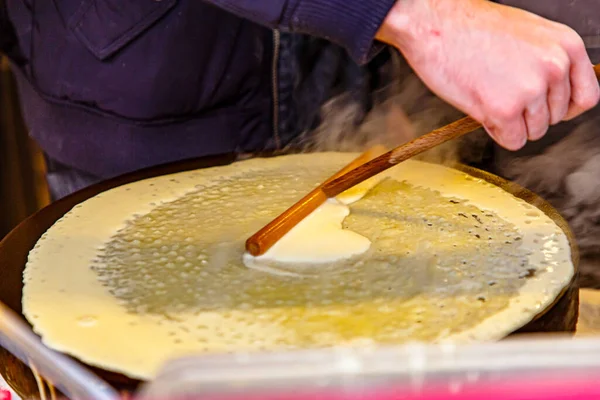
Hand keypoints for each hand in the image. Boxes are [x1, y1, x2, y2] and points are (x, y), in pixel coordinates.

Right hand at [376, 0, 599, 149]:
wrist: (432, 23)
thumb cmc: (469, 27)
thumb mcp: (526, 34)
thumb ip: (546, 61)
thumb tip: (551, 92)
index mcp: (565, 45)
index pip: (586, 97)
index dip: (562, 109)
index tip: (545, 109)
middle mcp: (555, 67)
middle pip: (555, 118)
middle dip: (528, 114)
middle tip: (500, 94)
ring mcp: (531, 89)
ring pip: (534, 132)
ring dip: (511, 124)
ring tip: (488, 96)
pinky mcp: (505, 109)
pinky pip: (512, 140)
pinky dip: (496, 132)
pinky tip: (481, 108)